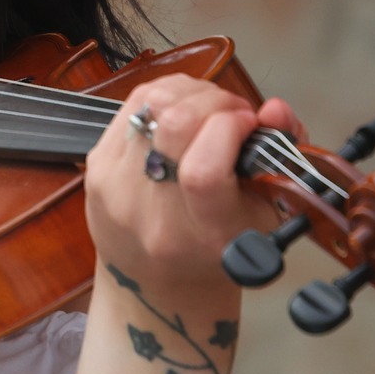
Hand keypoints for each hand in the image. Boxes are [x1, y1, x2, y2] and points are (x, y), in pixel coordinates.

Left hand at [83, 76, 305, 295]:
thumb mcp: (264, 217)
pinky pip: (133, 105)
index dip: (230, 130)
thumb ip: (278, 156)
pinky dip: (165, 96)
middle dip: (215, 101)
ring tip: (210, 111)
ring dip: (191, 93)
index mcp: (201, 234)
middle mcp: (151, 213)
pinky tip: (183, 112)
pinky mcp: (96, 165)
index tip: (249, 125)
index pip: (203, 171)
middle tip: (233, 114)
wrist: (152, 280)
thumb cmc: (214, 250)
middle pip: (174, 124)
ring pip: (152, 104)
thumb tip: (274, 109)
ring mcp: (115, 187)